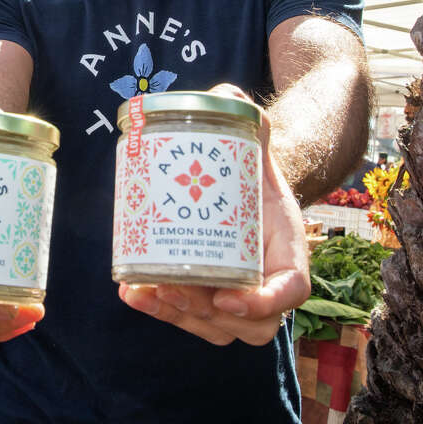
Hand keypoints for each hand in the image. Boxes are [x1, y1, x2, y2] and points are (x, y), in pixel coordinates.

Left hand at [119, 83, 309, 345]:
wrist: (235, 179)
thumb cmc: (246, 162)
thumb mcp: (250, 133)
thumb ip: (243, 112)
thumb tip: (225, 96)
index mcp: (289, 248)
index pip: (290, 291)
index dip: (264, 304)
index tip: (227, 297)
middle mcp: (268, 281)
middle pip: (246, 323)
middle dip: (206, 313)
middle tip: (172, 287)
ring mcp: (236, 296)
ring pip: (214, 327)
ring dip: (178, 317)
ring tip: (145, 291)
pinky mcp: (205, 297)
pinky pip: (187, 318)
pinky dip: (159, 311)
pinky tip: (131, 292)